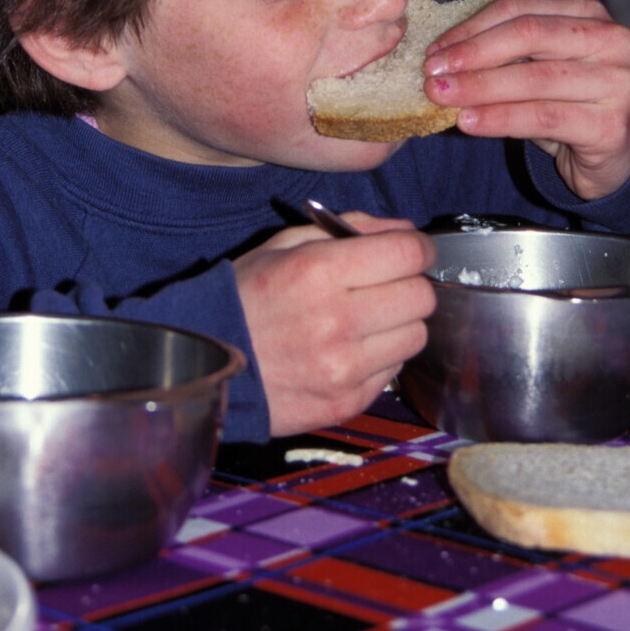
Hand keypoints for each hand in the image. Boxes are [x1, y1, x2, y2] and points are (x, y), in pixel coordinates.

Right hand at [232, 212, 434, 436]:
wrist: (207, 363)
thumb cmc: (247, 298)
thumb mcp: (284, 244)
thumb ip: (348, 228)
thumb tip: (405, 230)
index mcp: (319, 272)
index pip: (407, 254)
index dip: (417, 247)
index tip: (410, 250)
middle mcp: (337, 321)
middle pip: (422, 296)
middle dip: (410, 284)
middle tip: (387, 285)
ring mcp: (344, 368)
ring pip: (416, 336)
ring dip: (400, 324)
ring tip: (367, 320)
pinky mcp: (347, 402)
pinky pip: (395, 372)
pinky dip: (382, 357)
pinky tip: (351, 349)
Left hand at [423, 0, 629, 200]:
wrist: (613, 154)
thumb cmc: (566, 102)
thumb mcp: (539, 65)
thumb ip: (503, 50)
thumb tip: (440, 53)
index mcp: (589, 14)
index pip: (520, 9)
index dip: (472, 28)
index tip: (435, 50)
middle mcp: (611, 41)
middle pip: (529, 35)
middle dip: (473, 54)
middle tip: (432, 72)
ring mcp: (616, 83)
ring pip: (534, 78)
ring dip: (479, 87)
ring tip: (442, 96)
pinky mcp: (610, 126)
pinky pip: (543, 118)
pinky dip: (499, 118)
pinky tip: (468, 122)